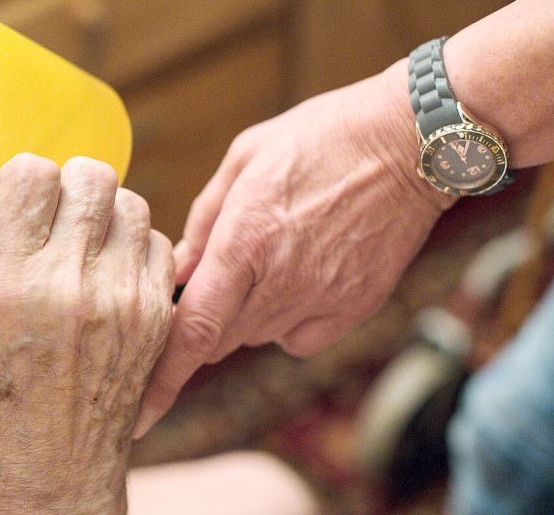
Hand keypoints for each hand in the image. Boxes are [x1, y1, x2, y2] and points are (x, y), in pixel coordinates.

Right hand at [0, 154, 174, 513]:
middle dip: (67, 187)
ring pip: (131, 203)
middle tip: (55, 216)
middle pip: (91, 175)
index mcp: (6, 280)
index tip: (20, 202)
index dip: (22, 178)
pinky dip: (135, 247)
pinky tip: (111, 273)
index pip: (32, 172)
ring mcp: (123, 299)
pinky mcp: (158, 317)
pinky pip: (160, 244)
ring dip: (104, 214)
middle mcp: (70, 283)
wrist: (51, 469)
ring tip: (84, 244)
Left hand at [134, 60, 454, 437]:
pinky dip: (285, 323)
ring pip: (256, 337)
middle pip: (219, 338)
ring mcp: (322, 299)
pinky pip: (298, 340)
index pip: (193, 329)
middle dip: (201, 319)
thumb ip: (203, 220)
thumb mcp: (245, 159)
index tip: (140, 414)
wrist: (413, 141)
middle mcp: (281, 281)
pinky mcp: (355, 308)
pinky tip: (298, 277)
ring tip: (265, 256)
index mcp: (244, 241)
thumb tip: (176, 272)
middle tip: (211, 274)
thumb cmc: (321, 137)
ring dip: (242, 314)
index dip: (162, 378)